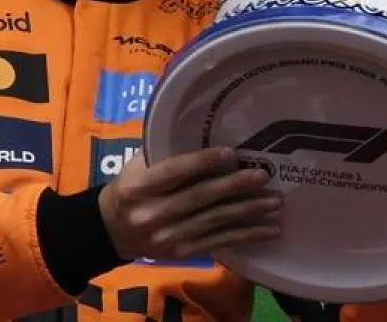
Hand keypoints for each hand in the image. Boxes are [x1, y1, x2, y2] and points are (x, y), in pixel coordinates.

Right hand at [99, 148, 281, 261]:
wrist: (111, 231)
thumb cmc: (129, 188)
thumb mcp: (136, 166)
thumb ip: (164, 154)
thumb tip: (206, 132)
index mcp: (138, 187)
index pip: (175, 172)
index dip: (204, 162)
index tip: (233, 154)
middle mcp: (152, 214)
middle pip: (200, 197)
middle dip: (236, 187)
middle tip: (264, 176)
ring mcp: (168, 238)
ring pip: (215, 221)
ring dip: (249, 212)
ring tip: (275, 202)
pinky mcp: (182, 253)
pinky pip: (220, 242)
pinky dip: (246, 235)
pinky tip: (268, 229)